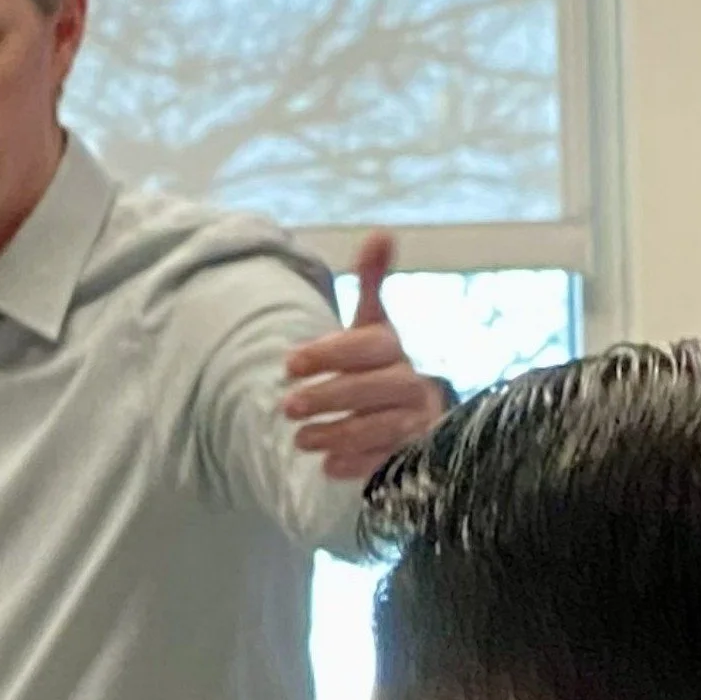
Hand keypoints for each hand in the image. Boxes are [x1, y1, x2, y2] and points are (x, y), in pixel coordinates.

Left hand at [283, 231, 452, 480]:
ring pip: (381, 426)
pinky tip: (329, 467)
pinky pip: (389, 460)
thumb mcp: (372, 325)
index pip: (366, 346)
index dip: (329, 353)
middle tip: (286, 407)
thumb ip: (371, 283)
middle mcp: (410, 384)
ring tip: (300, 440)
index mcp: (394, 349)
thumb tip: (382, 233)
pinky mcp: (413, 455)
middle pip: (374, 388)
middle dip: (329, 396)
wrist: (413, 414)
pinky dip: (360, 463)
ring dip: (339, 433)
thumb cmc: (379, 366)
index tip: (289, 364)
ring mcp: (414, 421)